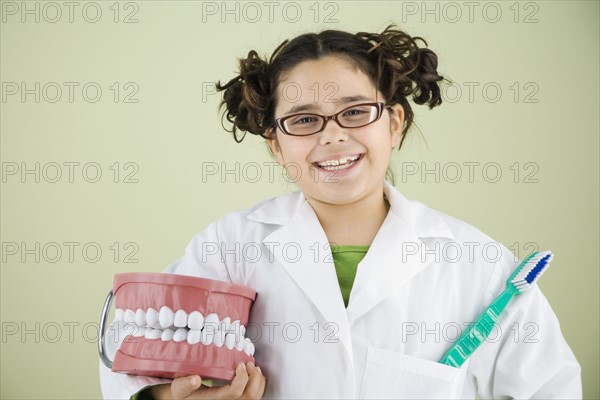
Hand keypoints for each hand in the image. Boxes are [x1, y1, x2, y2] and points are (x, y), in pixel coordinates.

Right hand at [149, 362, 265, 398]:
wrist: (185, 399)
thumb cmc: (183, 393)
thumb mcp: (179, 388)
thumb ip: (186, 383)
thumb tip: (195, 379)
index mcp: (214, 399)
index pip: (234, 392)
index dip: (241, 378)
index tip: (240, 364)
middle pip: (249, 396)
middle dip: (253, 377)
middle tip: (249, 363)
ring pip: (254, 397)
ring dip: (258, 381)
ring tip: (254, 368)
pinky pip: (254, 397)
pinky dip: (259, 385)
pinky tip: (255, 375)